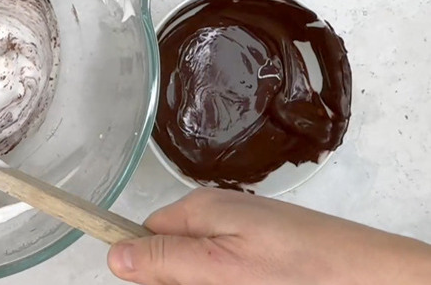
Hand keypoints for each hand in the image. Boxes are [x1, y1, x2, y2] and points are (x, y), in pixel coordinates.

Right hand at [108, 188, 430, 284]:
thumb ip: (167, 260)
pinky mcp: (265, 250)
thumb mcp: (221, 270)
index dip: (150, 269)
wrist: (374, 277)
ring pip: (203, 269)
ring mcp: (244, 231)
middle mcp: (218, 214)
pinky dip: (233, 283)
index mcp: (200, 209)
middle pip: (174, 255)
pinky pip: (230, 270)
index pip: (145, 236)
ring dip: (210, 284)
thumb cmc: (298, 271)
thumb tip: (113, 253)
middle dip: (184, 282)